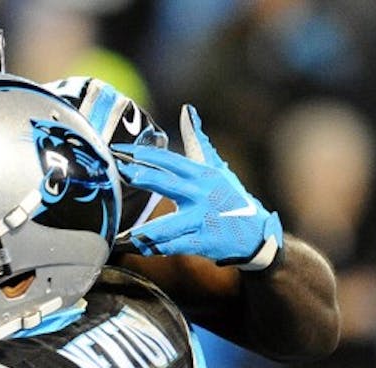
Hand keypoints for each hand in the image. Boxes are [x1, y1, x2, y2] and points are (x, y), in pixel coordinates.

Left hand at [112, 105, 282, 270]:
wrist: (256, 233)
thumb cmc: (231, 197)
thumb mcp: (218, 168)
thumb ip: (198, 142)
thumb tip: (187, 111)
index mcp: (202, 174)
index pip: (168, 159)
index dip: (143, 153)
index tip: (120, 150)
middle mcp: (200, 193)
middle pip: (165, 182)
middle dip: (140, 177)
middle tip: (119, 173)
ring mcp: (202, 218)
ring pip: (165, 224)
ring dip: (142, 231)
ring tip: (121, 235)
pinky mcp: (203, 241)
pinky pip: (173, 246)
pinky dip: (154, 249)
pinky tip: (138, 248)